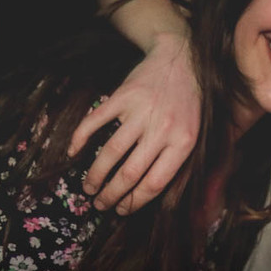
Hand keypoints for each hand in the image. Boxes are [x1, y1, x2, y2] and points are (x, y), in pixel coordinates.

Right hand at [69, 32, 200, 213]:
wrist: (182, 59)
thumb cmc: (190, 103)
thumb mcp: (197, 133)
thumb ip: (181, 162)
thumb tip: (163, 200)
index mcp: (184, 141)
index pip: (155, 183)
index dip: (135, 202)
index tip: (122, 210)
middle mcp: (163, 128)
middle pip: (130, 173)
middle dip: (111, 195)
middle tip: (100, 204)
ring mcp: (141, 111)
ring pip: (111, 153)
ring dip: (95, 175)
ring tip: (89, 188)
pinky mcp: (123, 96)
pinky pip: (95, 122)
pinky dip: (80, 140)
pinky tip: (73, 153)